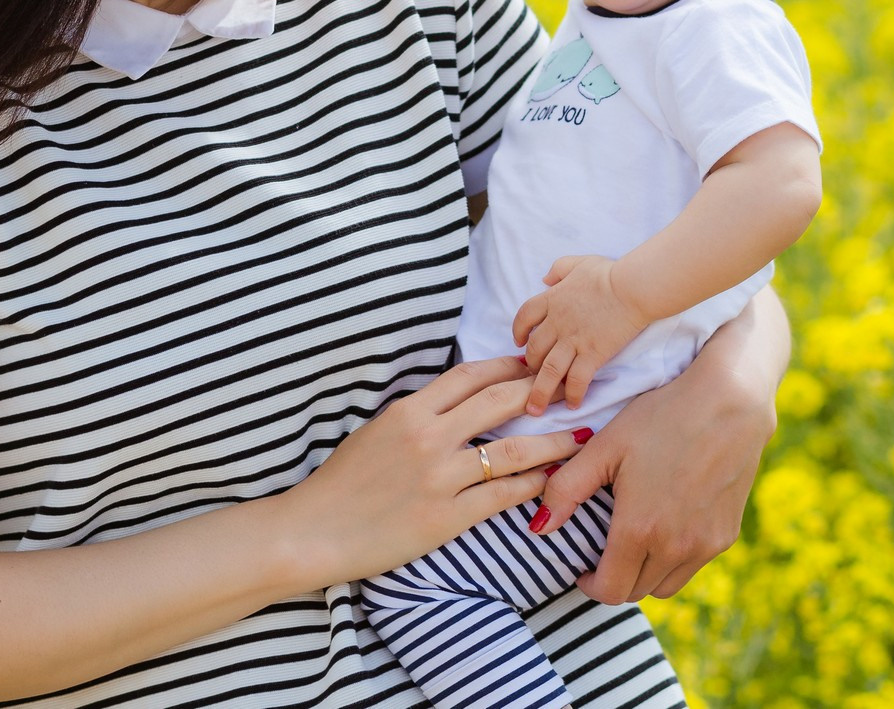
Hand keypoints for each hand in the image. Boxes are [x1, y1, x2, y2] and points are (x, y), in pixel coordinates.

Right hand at [277, 357, 588, 589]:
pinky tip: (549, 480)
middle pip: (498, 402)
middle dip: (538, 393)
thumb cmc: (341, 483)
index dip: (506, 366)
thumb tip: (452, 404)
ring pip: (512, 450)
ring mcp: (440, 477)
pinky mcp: (447, 516)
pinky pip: (501, 495)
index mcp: (408, 410)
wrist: (315, 530)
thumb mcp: (375, 432)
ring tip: (578, 437)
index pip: (469, 375)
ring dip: (551, 443)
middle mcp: (428, 436)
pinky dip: (530, 485)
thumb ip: (416, 416)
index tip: (531, 364)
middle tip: (566, 390)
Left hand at [511, 254, 647, 415]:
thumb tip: (545, 278)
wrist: (632, 286)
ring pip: (548, 371)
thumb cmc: (609, 273)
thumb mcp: (578, 263)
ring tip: (535, 410)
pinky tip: (573, 405)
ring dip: (539, 392)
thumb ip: (559, 269)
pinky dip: (573, 394)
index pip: (524, 318)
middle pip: (533, 349)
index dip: (518, 332)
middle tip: (530, 379)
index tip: (518, 343)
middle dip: (529, 367)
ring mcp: (574, 340)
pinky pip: (577, 379)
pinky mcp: (593, 354)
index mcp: (551, 300)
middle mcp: (557, 323)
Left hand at [532, 348, 775, 601]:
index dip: (590, 586)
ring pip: (666, 585)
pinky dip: (674, 559)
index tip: (582, 568)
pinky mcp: (727, 535)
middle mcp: (675, 547)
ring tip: (633, 540)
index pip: (610, 590)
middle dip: (614, 578)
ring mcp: (706, 545)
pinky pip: (693, 565)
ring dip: (644, 573)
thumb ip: (567, 490)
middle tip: (603, 551)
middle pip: (636, 591)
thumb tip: (539, 527)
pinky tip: (666, 524)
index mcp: (639, 529)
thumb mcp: (605, 447)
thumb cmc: (660, 418)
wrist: (728, 403)